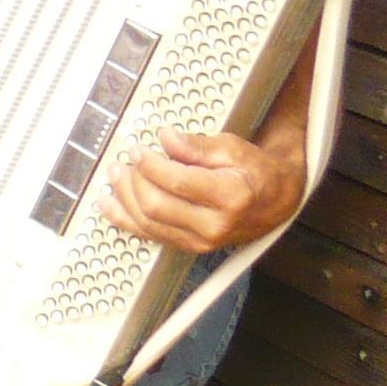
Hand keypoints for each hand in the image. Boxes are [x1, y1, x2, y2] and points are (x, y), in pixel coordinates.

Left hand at [99, 128, 306, 255]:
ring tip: (115, 175)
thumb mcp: (234, 149)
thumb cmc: (255, 171)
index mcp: (231, 196)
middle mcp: (215, 225)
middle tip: (123, 162)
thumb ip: (198, 146)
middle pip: (156, 205)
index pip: (176, 182)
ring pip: (148, 223)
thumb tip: (165, 138)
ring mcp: (202, 241)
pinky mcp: (191, 247)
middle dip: (132, 182)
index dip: (149, 164)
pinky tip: (108, 205)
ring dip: (123, 199)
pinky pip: (150, 236)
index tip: (137, 148)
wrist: (278, 202)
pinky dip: (125, 220)